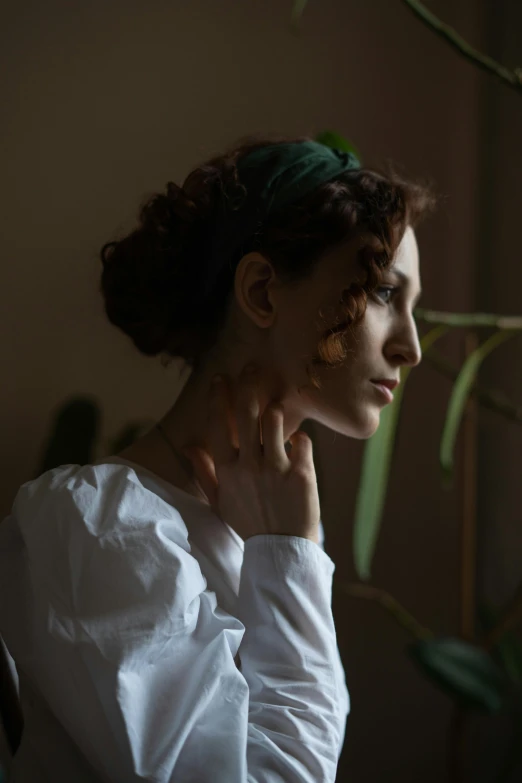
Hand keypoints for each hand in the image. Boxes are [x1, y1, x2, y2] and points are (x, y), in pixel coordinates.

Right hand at [183, 364, 319, 543]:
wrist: (281, 549)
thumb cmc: (249, 523)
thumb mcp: (219, 501)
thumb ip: (204, 472)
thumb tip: (189, 446)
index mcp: (227, 470)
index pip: (217, 424)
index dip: (218, 398)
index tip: (220, 379)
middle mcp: (249, 465)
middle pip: (246, 413)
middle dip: (248, 383)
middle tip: (253, 366)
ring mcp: (276, 468)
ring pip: (275, 420)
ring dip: (277, 408)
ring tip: (278, 405)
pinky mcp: (301, 473)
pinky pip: (304, 441)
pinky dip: (303, 438)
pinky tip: (300, 442)